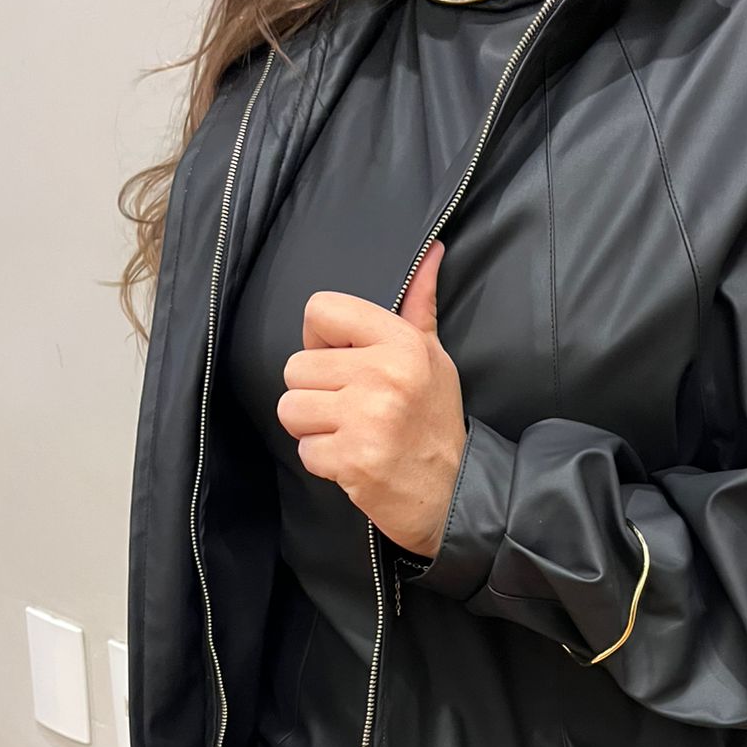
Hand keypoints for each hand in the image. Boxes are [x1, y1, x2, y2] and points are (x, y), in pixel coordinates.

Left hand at [277, 239, 466, 557]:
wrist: (455, 493)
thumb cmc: (436, 422)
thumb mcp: (435, 358)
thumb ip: (419, 307)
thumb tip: (430, 253)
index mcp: (401, 343)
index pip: (319, 310)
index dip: (321, 340)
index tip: (343, 362)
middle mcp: (383, 376)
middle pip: (295, 367)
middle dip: (315, 393)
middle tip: (352, 410)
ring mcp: (367, 420)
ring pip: (290, 409)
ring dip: (313, 428)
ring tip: (350, 434)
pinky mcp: (353, 461)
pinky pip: (304, 451)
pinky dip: (324, 461)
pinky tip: (354, 460)